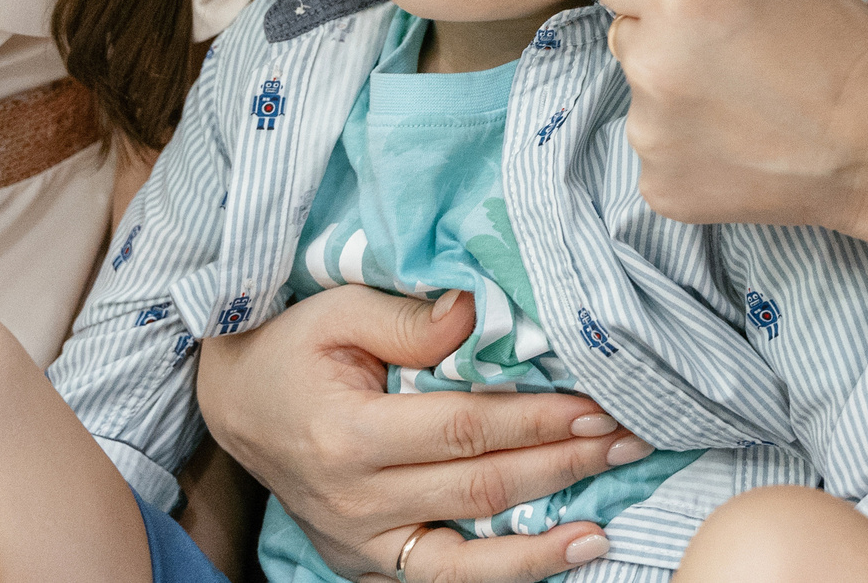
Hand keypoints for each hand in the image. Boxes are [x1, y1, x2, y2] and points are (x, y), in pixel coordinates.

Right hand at [195, 284, 637, 581]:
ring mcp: (363, 542)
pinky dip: (513, 572)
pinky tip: (569, 549)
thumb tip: (479, 314)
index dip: (534, 420)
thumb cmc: (294, 347)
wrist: (238, 405)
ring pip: (472, 551)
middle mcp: (356, 501)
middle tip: (629, 439)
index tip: (596, 403)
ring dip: (549, 534)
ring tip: (610, 517)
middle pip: (481, 488)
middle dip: (563, 463)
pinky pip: (448, 577)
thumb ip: (409, 319)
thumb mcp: (339, 311)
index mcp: (348, 435)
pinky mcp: (372, 561)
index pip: (463, 430)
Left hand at [547, 0, 867, 242]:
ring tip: (748, 99)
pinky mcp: (660, 187)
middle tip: (736, 47)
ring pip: (641, 91)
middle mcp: (651, 65)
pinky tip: (742, 141)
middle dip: (663, 30)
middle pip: (626, 31)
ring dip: (675, 89)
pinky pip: (655, 147)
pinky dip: (687, 143)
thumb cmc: (839, 42)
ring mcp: (651, 135)